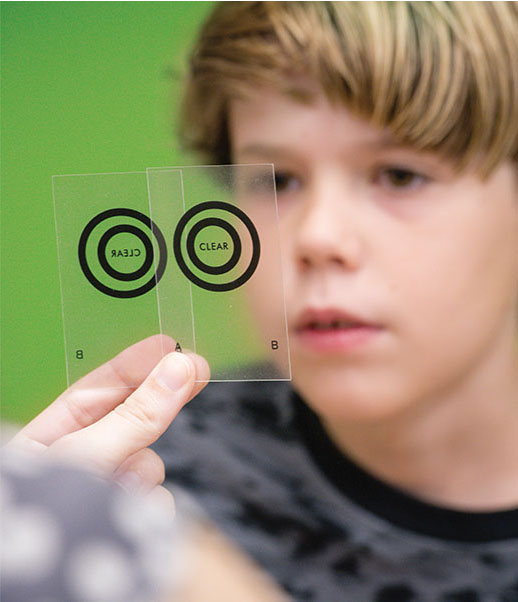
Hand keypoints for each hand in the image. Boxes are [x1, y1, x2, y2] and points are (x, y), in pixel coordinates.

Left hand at [7, 335, 208, 504]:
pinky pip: (155, 497)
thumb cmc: (39, 519)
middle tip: (196, 371)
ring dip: (145, 467)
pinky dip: (149, 503)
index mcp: (51, 437)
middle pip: (132, 418)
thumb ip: (135, 416)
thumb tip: (177, 372)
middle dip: (158, 401)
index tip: (170, 346)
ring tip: (124, 484)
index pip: (100, 388)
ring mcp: (106, 491)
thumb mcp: (85, 455)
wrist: (37, 584)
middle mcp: (81, 461)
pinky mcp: (127, 518)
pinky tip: (132, 511)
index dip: (136, 363)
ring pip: (149, 460)